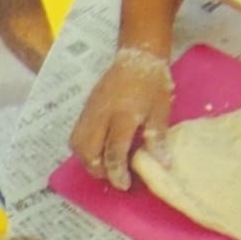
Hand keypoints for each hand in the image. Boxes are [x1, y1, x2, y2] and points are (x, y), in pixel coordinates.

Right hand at [74, 46, 177, 186]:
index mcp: (123, 116)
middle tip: (112, 176)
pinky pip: (77, 133)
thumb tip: (162, 163)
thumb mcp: (161, 110)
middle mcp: (102, 115)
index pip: (113, 152)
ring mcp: (91, 111)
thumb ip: (157, 137)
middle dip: (98, 169)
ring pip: (78, 143)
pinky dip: (84, 147)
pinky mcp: (86, 108)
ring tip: (103, 166)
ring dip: (87, 160)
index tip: (124, 184)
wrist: (137, 55)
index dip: (117, 173)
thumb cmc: (153, 82)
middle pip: (88, 151)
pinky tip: (98, 150)